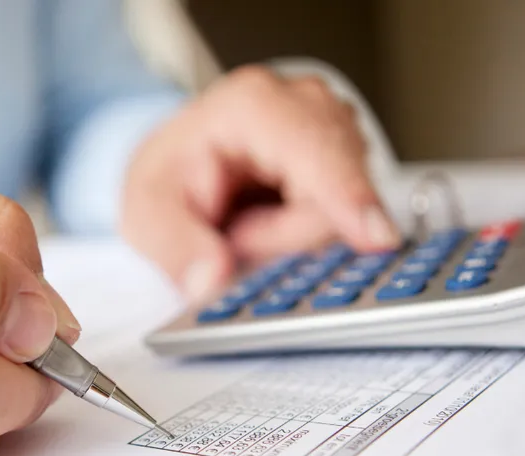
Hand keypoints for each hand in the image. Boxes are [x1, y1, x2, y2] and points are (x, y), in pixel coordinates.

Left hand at [121, 65, 401, 302]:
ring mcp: (333, 128)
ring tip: (248, 225)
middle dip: (284, 237)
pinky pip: (347, 216)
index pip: (316, 151)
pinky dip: (307, 232)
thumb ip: (177, 249)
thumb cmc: (169, 179)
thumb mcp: (148, 215)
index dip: (347, 196)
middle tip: (236, 238)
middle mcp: (304, 104)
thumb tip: (212, 282)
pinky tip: (275, 222)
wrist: (182, 163)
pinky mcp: (349, 156)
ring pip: (344, 211)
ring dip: (294, 237)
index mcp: (252, 105)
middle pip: (333, 194)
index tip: (376, 237)